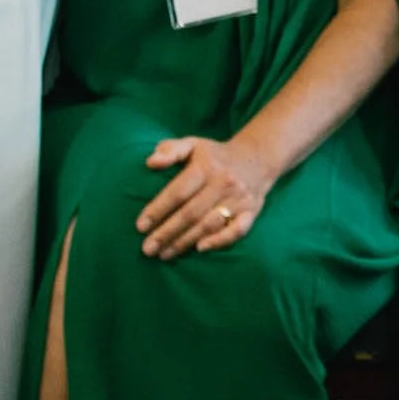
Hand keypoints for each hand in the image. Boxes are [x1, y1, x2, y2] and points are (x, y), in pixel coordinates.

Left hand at [137, 136, 275, 259]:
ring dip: (185, 241)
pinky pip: (238, 229)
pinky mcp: (251, 211)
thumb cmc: (215, 155)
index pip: (178, 192)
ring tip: (164, 254)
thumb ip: (170, 150)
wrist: (258, 157)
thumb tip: (150, 162)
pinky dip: (221, 240)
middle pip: (191, 213)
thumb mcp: (193, 144)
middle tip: (147, 249)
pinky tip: (201, 249)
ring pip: (209, 224)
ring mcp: (239, 199)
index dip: (158, 210)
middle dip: (167, 233)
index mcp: (207, 167)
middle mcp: (224, 183)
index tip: (140, 226)